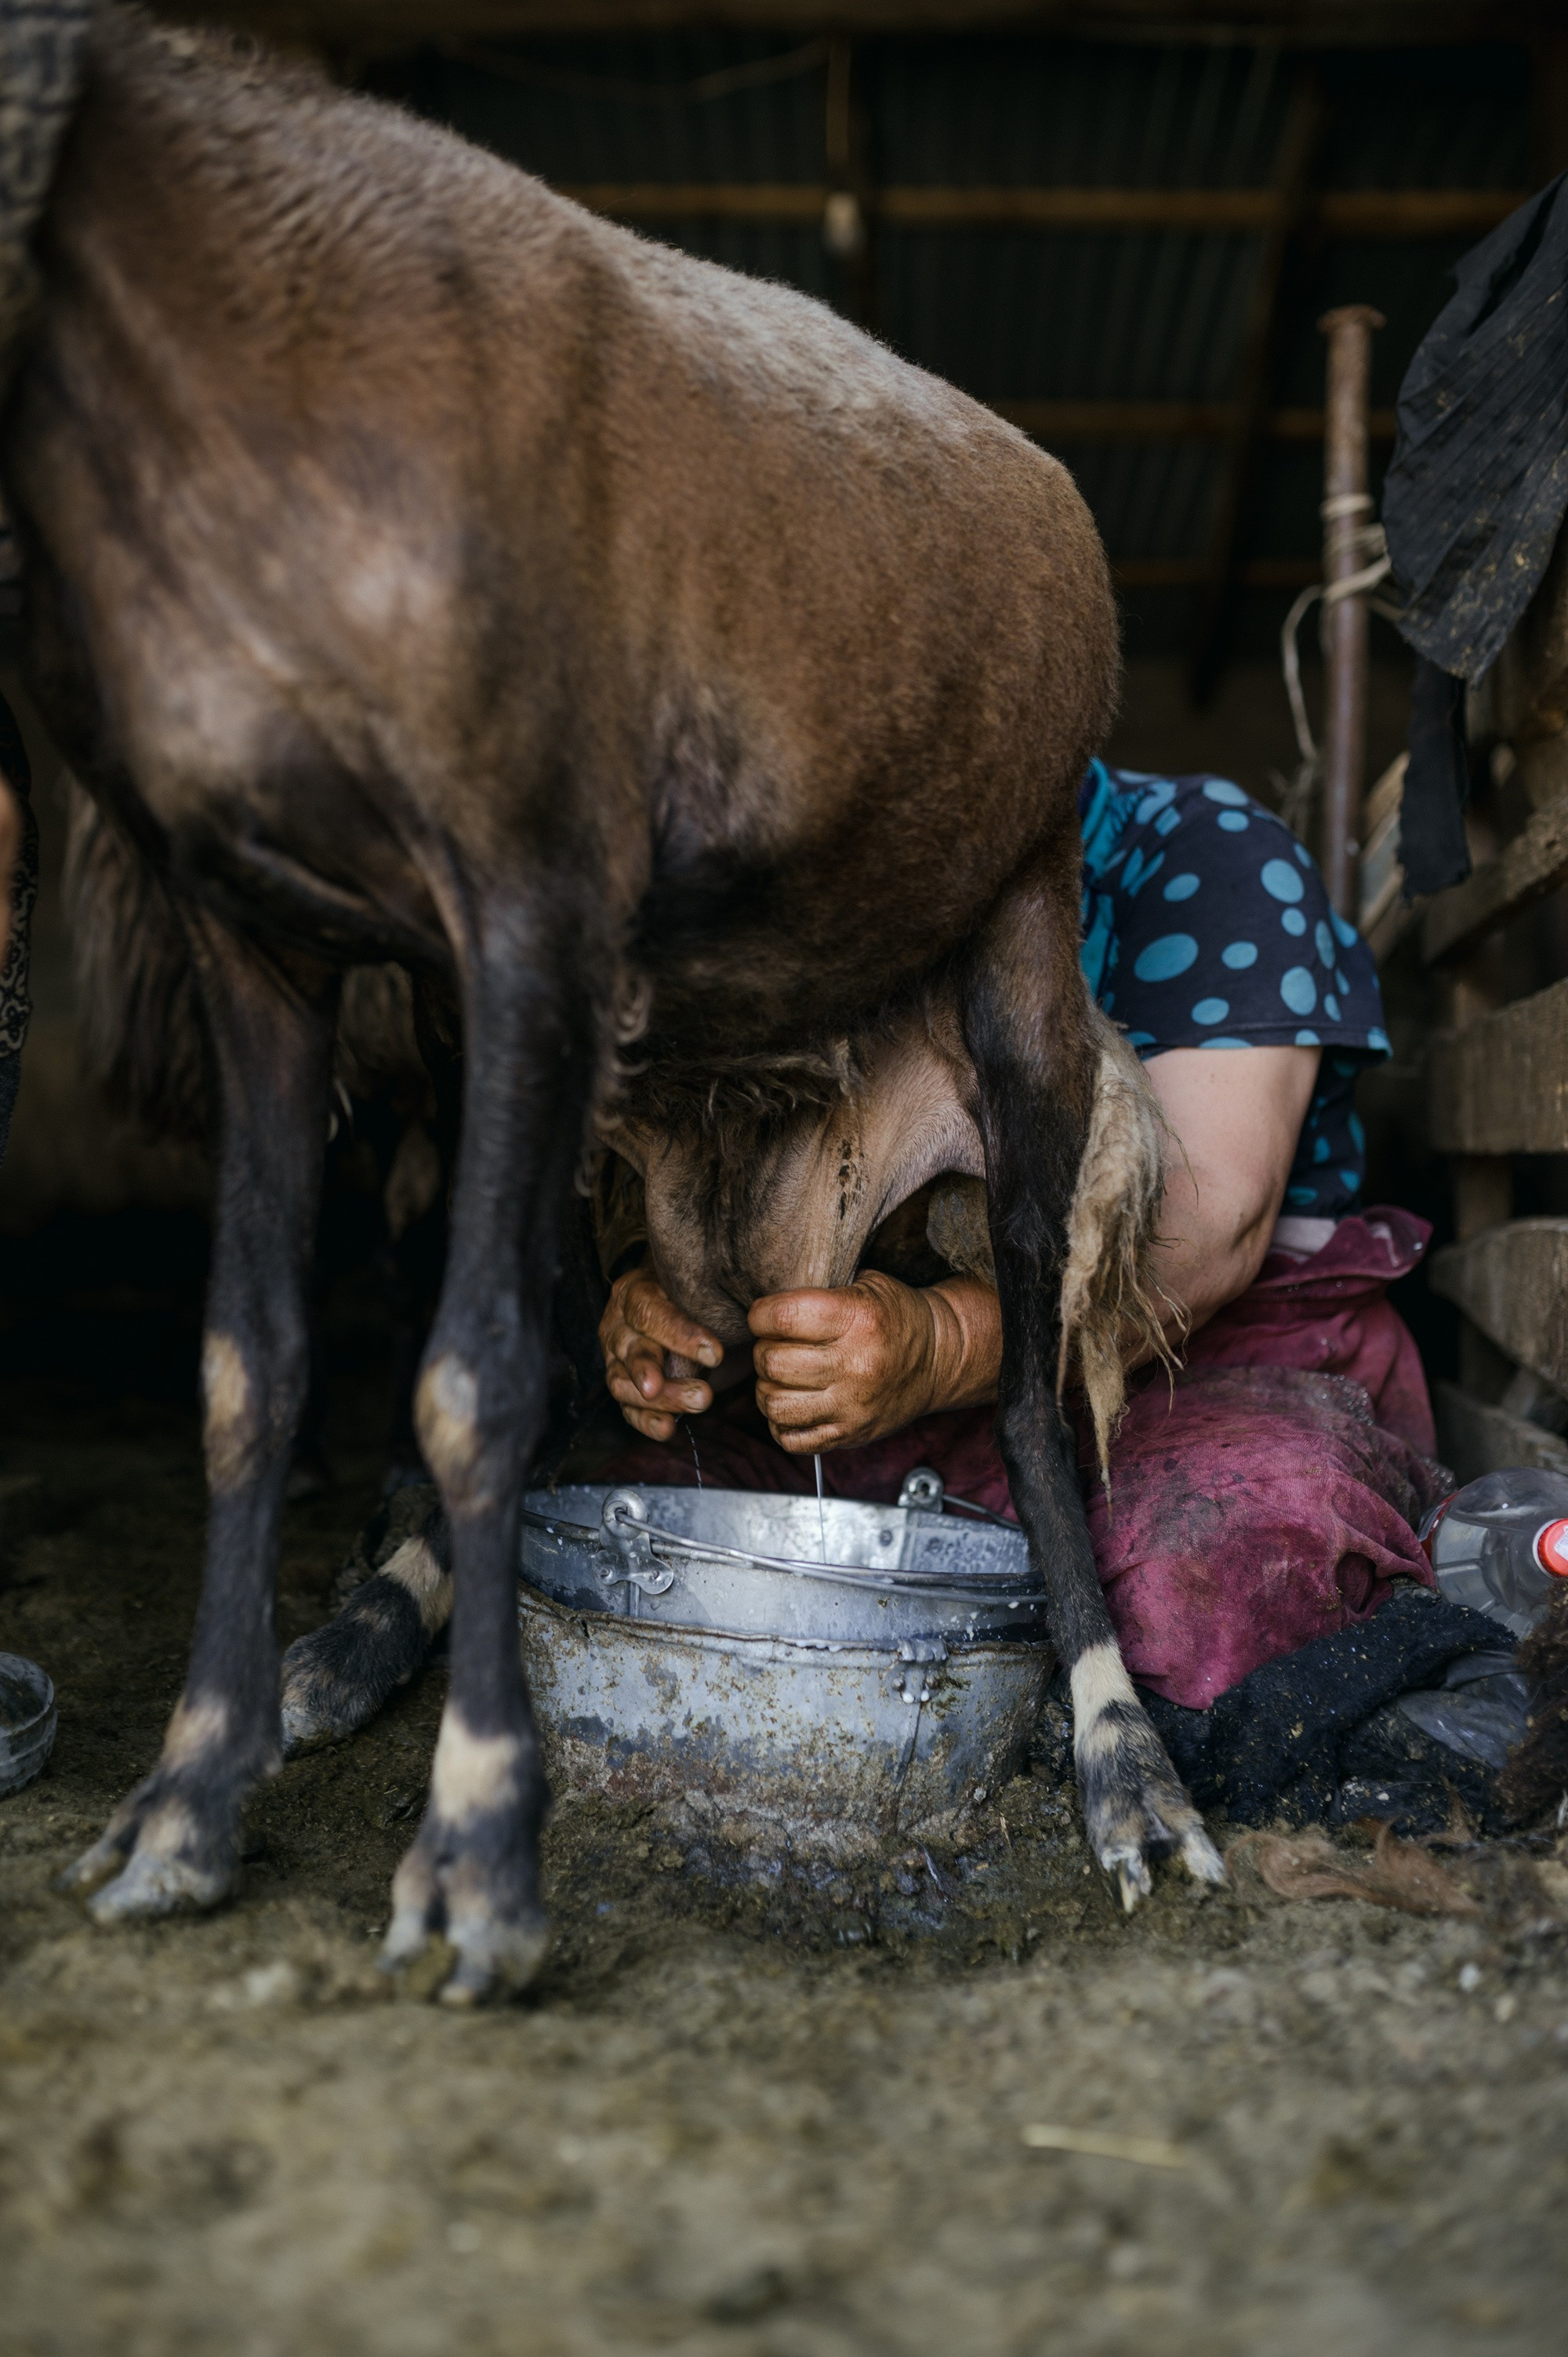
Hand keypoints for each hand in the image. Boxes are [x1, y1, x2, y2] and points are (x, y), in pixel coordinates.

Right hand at [600, 1264, 723, 1441]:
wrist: (687, 1309)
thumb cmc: (695, 1296)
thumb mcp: (699, 1288)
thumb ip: (709, 1298)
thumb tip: (748, 1309)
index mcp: (633, 1291)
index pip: (647, 1313)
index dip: (680, 1335)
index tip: (715, 1355)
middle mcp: (617, 1325)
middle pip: (633, 1352)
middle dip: (664, 1374)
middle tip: (701, 1393)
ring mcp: (616, 1359)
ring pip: (624, 1384)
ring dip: (664, 1399)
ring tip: (700, 1403)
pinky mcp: (623, 1386)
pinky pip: (628, 1408)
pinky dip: (647, 1421)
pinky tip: (667, 1428)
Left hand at [749, 1271, 1000, 1452]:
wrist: (939, 1359)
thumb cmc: (897, 1317)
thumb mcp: (867, 1284)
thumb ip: (818, 1291)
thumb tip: (766, 1304)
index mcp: (858, 1320)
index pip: (782, 1317)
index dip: (761, 1315)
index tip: (765, 1315)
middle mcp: (856, 1365)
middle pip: (773, 1362)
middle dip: (763, 1351)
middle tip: (775, 1345)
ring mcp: (853, 1406)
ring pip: (775, 1404)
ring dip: (767, 1388)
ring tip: (781, 1376)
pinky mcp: (851, 1434)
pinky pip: (792, 1439)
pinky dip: (781, 1423)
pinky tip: (793, 1404)